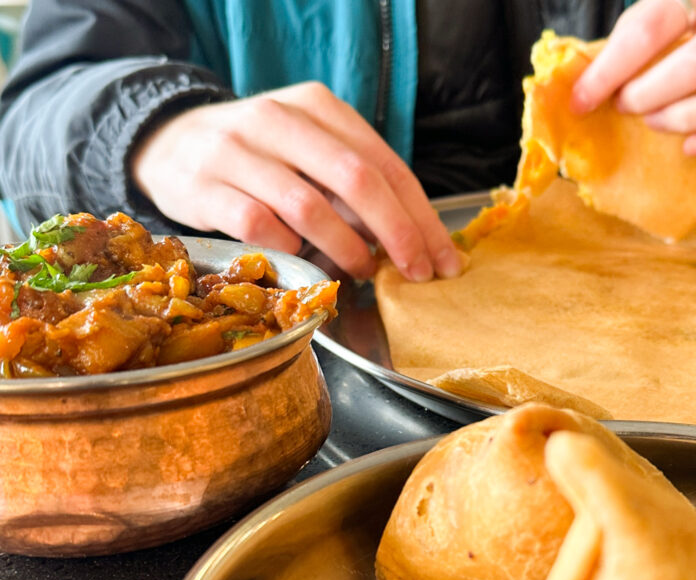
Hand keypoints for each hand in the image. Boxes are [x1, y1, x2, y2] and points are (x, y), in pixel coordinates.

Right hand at [131, 82, 462, 281]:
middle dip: (397, 234)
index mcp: (318, 107)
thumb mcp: (310, 151)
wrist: (168, 142)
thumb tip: (413, 242)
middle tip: (416, 274)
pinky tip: (301, 259)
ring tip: (361, 271)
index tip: (443, 261)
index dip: (421, 218)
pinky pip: (260, 227)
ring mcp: (237, 152)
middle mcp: (278, 119)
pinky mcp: (205, 186)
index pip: (385, 164)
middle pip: (357, 180)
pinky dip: (290, 251)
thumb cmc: (260, 158)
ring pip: (309, 207)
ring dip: (346, 248)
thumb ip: (356, 185)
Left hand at [571, 0, 695, 156]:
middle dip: (655, 95)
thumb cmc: (687, 24)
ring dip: (690, 119)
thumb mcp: (654, 16)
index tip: (583, 101)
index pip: (656, 24)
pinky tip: (692, 147)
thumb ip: (624, 46)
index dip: (613, 69)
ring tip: (658, 125)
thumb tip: (579, 91)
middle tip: (628, 108)